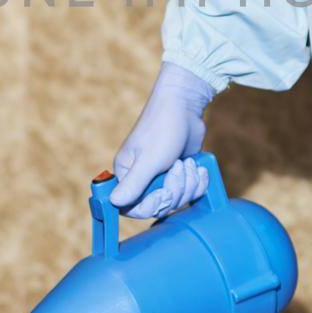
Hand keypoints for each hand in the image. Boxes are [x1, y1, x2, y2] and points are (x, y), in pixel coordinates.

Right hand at [109, 62, 214, 218]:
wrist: (185, 104)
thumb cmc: (162, 128)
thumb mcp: (148, 159)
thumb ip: (133, 184)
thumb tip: (113, 202)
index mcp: (126, 174)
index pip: (132, 208)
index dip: (151, 206)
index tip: (163, 194)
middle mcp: (142, 178)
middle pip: (160, 206)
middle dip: (175, 190)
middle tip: (178, 166)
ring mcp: (163, 176)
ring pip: (178, 200)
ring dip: (188, 183)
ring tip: (187, 162)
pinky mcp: (179, 172)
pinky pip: (191, 191)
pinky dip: (198, 181)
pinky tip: (198, 165)